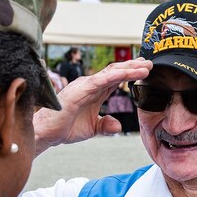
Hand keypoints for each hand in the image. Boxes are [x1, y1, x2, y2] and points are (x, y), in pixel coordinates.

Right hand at [33, 58, 151, 155]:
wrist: (47, 132)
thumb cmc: (65, 127)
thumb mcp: (93, 128)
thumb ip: (106, 125)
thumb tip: (117, 126)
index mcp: (95, 92)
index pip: (116, 79)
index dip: (131, 73)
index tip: (145, 70)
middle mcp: (91, 85)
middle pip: (116, 72)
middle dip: (133, 66)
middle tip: (150, 63)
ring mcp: (85, 86)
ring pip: (111, 73)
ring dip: (129, 69)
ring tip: (145, 67)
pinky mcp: (80, 90)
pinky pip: (102, 80)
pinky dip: (117, 75)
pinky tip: (129, 73)